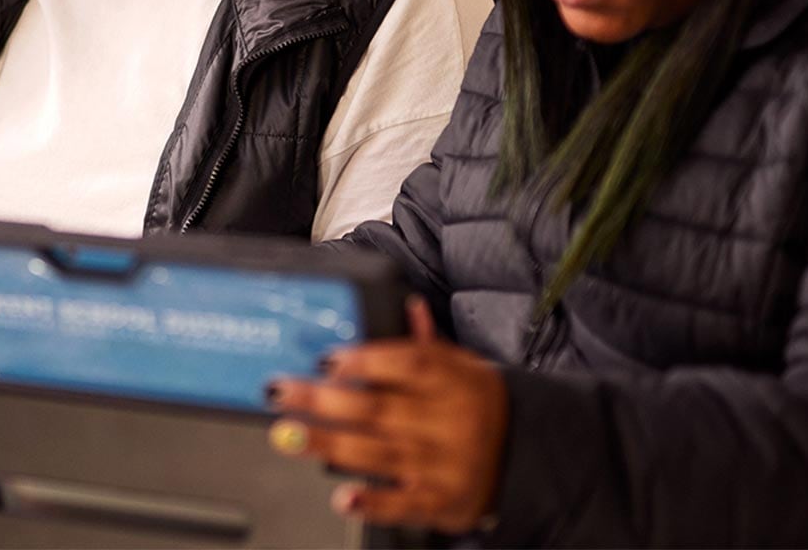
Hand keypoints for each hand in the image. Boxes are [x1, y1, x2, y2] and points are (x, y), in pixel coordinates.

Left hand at [266, 296, 507, 532]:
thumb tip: (407, 304)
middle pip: (378, 409)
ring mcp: (446, 464)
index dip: (363, 361)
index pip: (407, 363)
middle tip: (280, 392)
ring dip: (327, 443)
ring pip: (378, 453)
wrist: (527, 457)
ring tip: (288, 435)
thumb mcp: (462, 366)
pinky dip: (371, 501)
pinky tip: (343, 496)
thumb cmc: (477, 405)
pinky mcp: (442, 501)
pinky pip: (403, 503)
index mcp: (454, 379)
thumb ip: (426, 343)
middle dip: (322, 401)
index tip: (324, 359)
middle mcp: (450, 421)